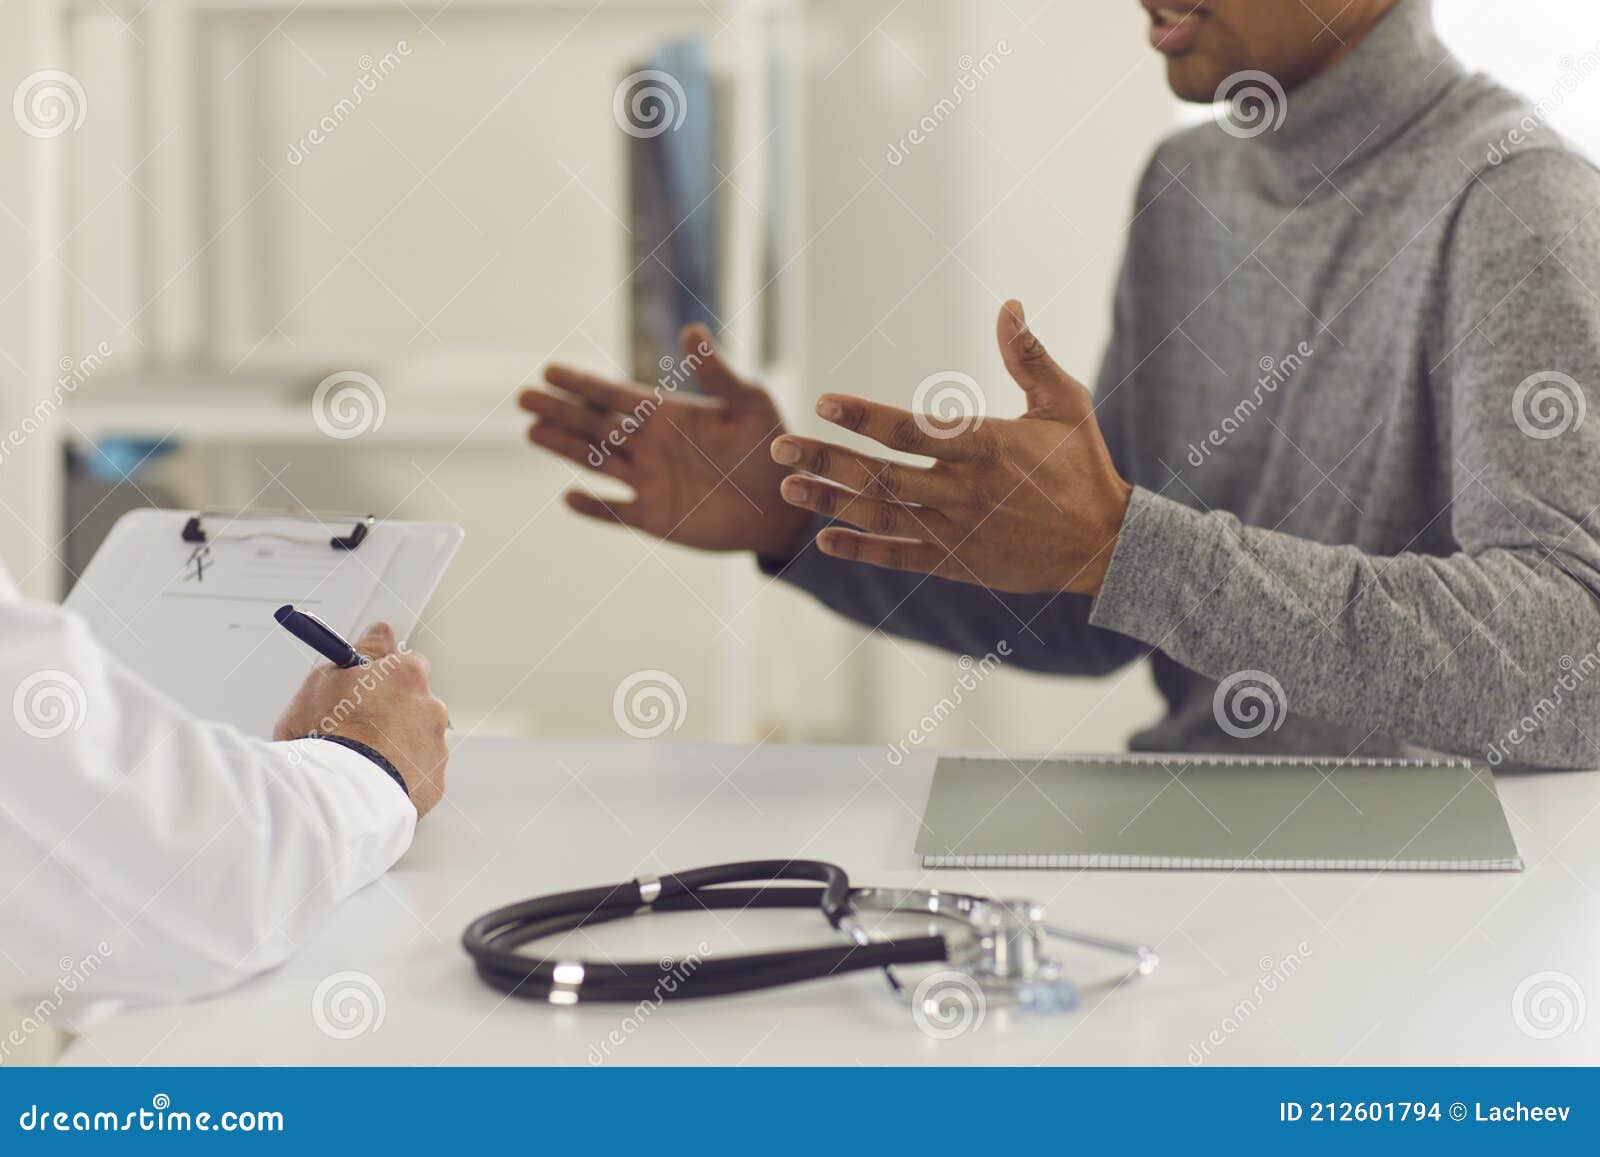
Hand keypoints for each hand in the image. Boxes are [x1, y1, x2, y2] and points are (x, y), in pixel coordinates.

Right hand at [273, 622, 448, 818]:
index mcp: (406, 675)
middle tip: (355, 728)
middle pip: (412, 702)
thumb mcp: (324, 679)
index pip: (404, 661)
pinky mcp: (433, 782)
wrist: (336, 794)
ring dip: (394, 745)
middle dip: (389, 712)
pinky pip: (417, 774)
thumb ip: (359, 652)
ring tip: (358, 761)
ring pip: (416, 739)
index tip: (364, 685)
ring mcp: (435, 746)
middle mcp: (430, 707)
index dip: (380, 675)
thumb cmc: (324, 736)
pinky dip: (399, 776)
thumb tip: (379, 632)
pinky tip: (371, 782)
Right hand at [519, 325, 812, 558]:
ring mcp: (649, 482)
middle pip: (595, 425)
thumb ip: (718, 373)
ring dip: (566, 449)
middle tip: (524, 398)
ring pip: (597, 462)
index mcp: (667, 414)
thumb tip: (691, 331)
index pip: (615, 396)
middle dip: (561, 411)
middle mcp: (650, 445)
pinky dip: (595, 508)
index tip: (549, 371)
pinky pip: (618, 512)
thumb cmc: (772, 447)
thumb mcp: (750, 404)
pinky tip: (570, 497)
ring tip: (531, 432)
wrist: (785, 504)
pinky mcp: (656, 518)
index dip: (583, 385)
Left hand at [769, 300, 1132, 595]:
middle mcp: (965, 492)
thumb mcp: (1064, 404)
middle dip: (827, 460)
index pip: (912, 430)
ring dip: (831, 502)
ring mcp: (957, 532)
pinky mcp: (956, 563)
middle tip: (779, 446)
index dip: (865, 417)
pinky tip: (824, 540)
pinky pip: (899, 557)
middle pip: (882, 476)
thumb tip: (1008, 305)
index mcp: (987, 447)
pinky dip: (860, 550)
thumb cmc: (1082, 466)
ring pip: (882, 517)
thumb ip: (1029, 356)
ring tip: (788, 486)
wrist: (1103, 544)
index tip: (824, 402)